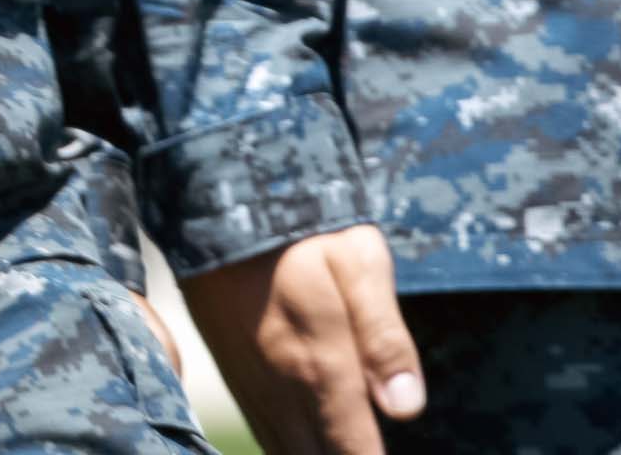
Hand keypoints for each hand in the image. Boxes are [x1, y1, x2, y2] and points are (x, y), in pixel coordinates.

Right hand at [183, 225, 423, 454]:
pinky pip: (259, 427)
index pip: (354, 449)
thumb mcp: (359, 261)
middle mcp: (278, 382)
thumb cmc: (302, 224)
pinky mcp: (229, 367)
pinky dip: (283, 448)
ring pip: (283, 448)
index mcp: (318, 361)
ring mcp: (248, 378)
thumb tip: (405, 409)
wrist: (215, 192)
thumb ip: (384, 337)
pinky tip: (301, 449)